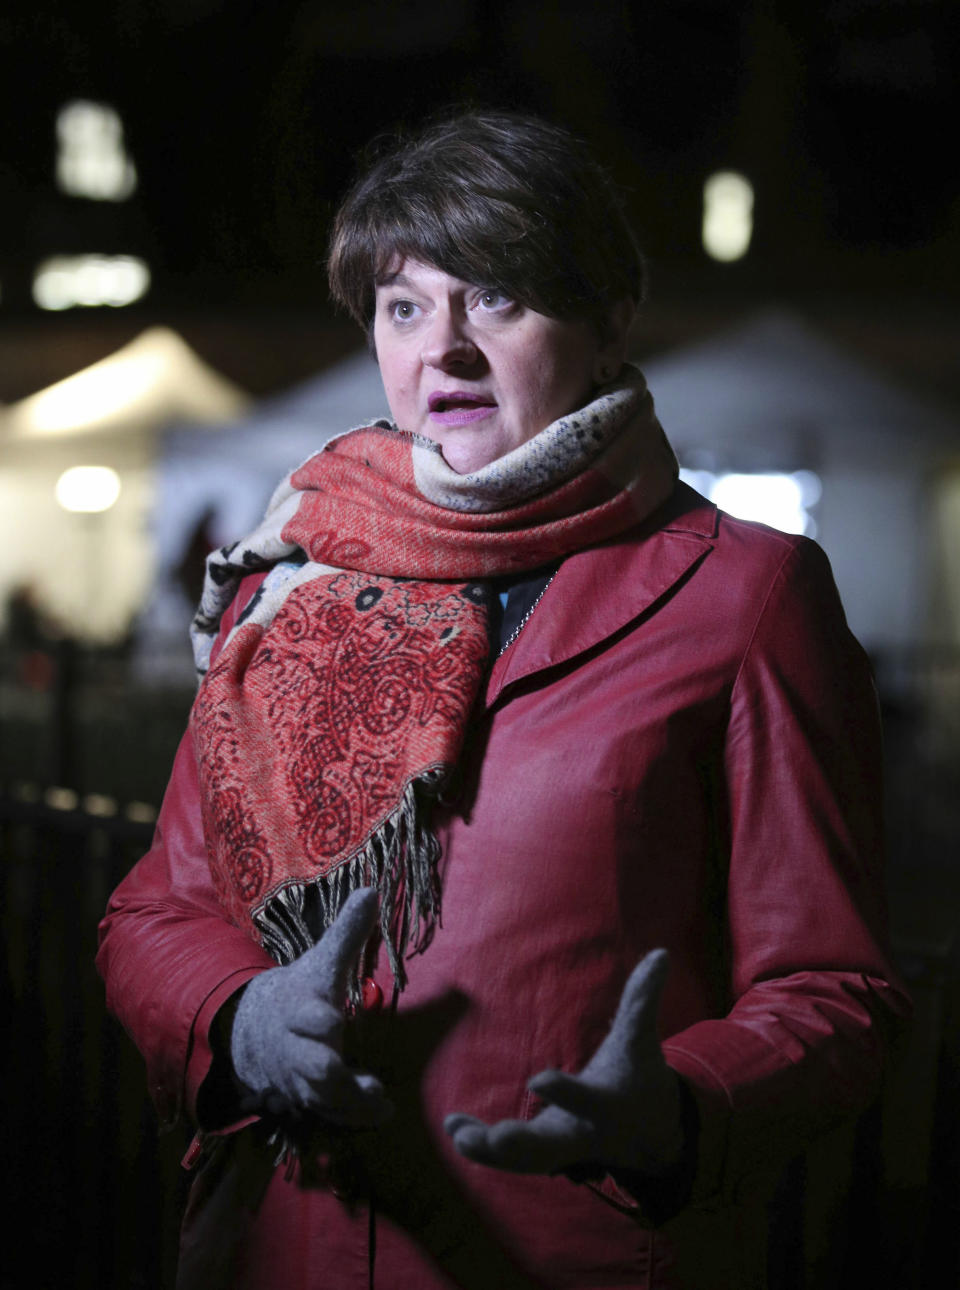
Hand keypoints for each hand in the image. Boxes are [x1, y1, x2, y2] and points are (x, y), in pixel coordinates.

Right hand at [230, 887, 390, 1126]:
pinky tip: (379, 1113)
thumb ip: (347, 933)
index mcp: (299, 1009)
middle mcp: (296, 1048)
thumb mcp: (321, 961)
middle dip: (330, 1073)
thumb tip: (373, 890)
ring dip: (350, 1104)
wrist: (253, 1029)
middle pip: (310, 1066)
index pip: (304, 1016)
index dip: (316, 1019)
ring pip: (320, 1099)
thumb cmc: (299, 992)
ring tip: (381, 1101)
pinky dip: (349, 1118)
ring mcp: (298, 1078)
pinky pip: (325, 1116)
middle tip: (365, 1080)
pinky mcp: (304, 1100)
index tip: (332, 1019)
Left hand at [444, 949, 682, 1176]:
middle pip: (552, 1146)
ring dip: (491, 1153)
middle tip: (497, 1139)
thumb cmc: (638, 1075)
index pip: (586, 1100)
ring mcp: (561, 1149)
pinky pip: (512, 1161)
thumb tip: (660, 953)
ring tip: (460, 1133)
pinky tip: (456, 1131)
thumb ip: (644, 998)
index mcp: (605, 1104)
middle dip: (524, 1145)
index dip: (564, 1092)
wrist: (650, 1134)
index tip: (539, 1080)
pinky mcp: (544, 1154)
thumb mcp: (641, 1039)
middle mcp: (580, 1133)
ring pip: (526, 1161)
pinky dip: (484, 1151)